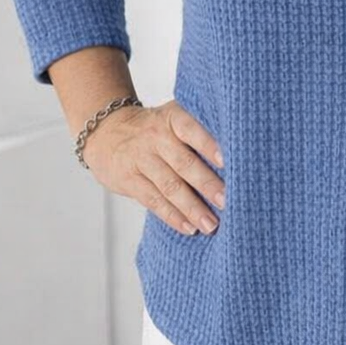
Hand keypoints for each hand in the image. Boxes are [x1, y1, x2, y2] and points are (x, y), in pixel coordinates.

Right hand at [82, 99, 225, 236]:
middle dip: (206, 184)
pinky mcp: (129, 180)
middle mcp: (156, 137)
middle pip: (184, 163)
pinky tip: (189, 227)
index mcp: (172, 118)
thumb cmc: (155, 127)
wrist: (106, 131)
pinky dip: (172, 216)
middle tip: (227, 202)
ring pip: (169, 187)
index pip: (193, 131)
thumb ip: (199, 129)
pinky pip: (153, 201)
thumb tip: (239, 152)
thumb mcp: (172, 117)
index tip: (228, 163)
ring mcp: (140, 160)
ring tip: (211, 225)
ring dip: (192, 208)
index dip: (210, 146)